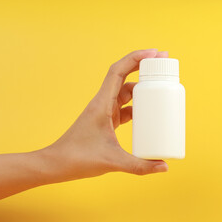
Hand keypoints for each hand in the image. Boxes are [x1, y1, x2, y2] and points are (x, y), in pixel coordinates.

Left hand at [42, 49, 168, 180]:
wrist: (56, 164)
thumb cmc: (77, 158)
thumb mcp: (112, 161)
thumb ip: (140, 166)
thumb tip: (164, 167)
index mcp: (102, 103)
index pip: (119, 70)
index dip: (137, 58)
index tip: (156, 54)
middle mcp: (103, 103)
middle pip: (125, 77)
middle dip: (144, 68)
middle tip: (164, 66)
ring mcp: (104, 111)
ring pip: (125, 92)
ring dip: (141, 88)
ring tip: (160, 88)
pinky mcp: (105, 120)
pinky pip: (124, 107)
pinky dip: (136, 106)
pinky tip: (147, 112)